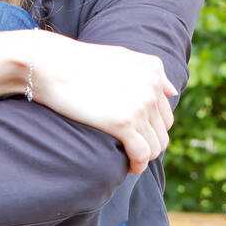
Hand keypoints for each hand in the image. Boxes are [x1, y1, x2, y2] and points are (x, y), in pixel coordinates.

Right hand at [14, 31, 176, 173]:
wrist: (52, 64)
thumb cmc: (79, 61)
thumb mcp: (122, 56)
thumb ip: (150, 70)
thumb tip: (173, 91)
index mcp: (153, 72)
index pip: (165, 112)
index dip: (152, 129)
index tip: (137, 137)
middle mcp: (151, 88)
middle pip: (163, 131)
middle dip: (150, 144)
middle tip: (131, 152)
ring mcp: (139, 105)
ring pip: (155, 146)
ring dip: (144, 157)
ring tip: (129, 161)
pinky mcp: (123, 122)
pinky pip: (141, 154)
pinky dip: (137, 165)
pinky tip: (129, 168)